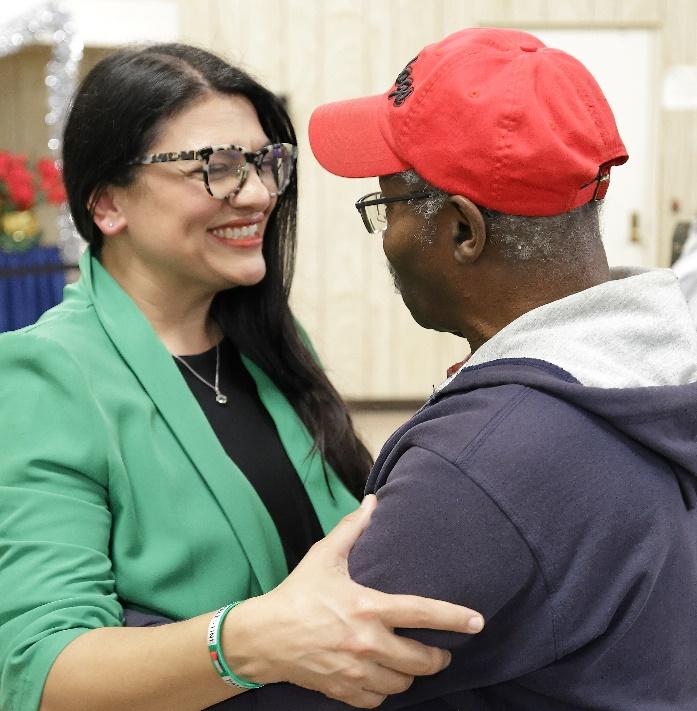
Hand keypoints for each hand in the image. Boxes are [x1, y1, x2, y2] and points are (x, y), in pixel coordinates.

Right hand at [222, 495, 484, 707]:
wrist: (264, 636)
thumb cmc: (297, 593)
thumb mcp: (325, 556)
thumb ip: (352, 529)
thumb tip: (373, 502)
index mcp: (368, 607)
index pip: (422, 613)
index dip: (454, 618)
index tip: (477, 622)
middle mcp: (367, 643)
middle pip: (421, 661)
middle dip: (438, 658)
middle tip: (441, 652)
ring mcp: (356, 671)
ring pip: (402, 684)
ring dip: (410, 675)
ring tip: (410, 664)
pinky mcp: (343, 690)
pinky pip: (377, 700)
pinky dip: (384, 691)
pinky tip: (383, 679)